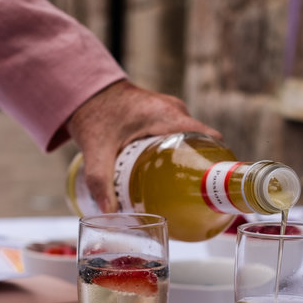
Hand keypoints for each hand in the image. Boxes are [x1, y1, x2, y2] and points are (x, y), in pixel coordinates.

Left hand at [64, 80, 220, 211]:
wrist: (85, 91)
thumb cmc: (93, 113)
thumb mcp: (96, 151)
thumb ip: (100, 182)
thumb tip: (108, 212)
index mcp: (166, 116)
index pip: (208, 138)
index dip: (217, 161)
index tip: (217, 186)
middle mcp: (174, 110)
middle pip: (202, 142)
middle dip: (201, 168)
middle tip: (196, 196)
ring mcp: (171, 111)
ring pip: (192, 140)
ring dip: (190, 160)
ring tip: (186, 189)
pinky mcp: (165, 115)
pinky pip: (182, 135)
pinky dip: (181, 152)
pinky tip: (172, 174)